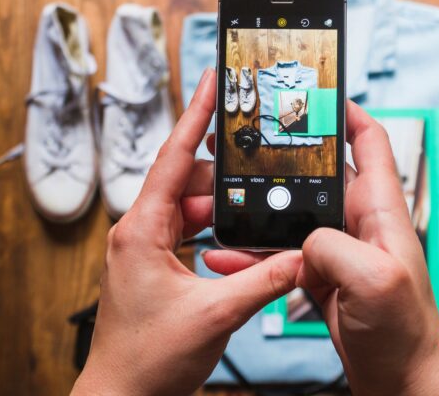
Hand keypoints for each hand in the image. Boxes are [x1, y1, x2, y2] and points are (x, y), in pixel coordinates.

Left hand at [72, 69, 301, 395]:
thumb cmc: (147, 359)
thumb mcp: (216, 314)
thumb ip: (263, 279)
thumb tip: (299, 255)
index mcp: (141, 230)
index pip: (172, 156)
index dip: (196, 114)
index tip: (212, 79)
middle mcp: (138, 232)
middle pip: (186, 180)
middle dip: (222, 175)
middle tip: (256, 165)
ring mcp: (145, 249)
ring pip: (188, 207)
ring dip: (219, 208)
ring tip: (251, 209)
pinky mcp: (154, 265)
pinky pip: (187, 231)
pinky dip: (212, 230)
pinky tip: (235, 241)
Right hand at [205, 102, 438, 394]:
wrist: (399, 380)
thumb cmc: (406, 332)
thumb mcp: (375, 280)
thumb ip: (335, 246)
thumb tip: (304, 237)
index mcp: (380, 212)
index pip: (369, 143)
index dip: (347, 112)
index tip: (318, 91)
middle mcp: (359, 224)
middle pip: (319, 175)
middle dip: (284, 158)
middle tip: (250, 144)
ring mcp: (338, 250)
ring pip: (291, 215)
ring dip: (259, 210)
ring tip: (224, 201)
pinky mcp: (321, 275)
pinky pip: (281, 253)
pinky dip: (254, 253)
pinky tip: (228, 256)